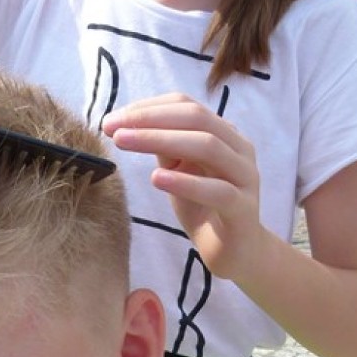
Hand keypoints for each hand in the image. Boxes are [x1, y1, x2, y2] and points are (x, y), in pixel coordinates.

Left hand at [102, 93, 263, 281]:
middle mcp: (239, 149)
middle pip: (196, 118)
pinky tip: (156, 178)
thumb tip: (124, 123)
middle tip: (112, 127)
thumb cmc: (204, 206)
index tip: (112, 118)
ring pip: (208, 147)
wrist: (236, 251)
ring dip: (160, 140)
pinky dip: (185, 182)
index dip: (148, 108)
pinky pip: (217, 190)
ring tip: (124, 142)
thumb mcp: (179, 170)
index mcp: (224, 133)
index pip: (186, 105)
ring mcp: (245, 177)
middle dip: (149, 119)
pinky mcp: (244, 209)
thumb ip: (164, 146)